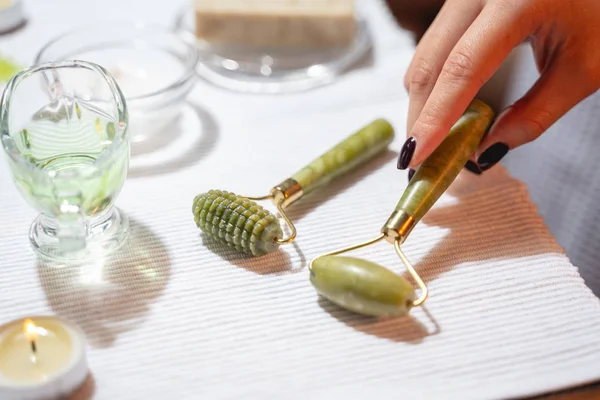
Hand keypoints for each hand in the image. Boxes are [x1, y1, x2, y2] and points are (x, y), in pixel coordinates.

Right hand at [397, 0, 599, 173]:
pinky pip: (433, 48)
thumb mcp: (583, 69)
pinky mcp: (460, 4)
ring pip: (424, 57)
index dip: (436, 117)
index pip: (462, 69)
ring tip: (433, 140)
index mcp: (515, 2)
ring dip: (423, 103)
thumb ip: (536, 113)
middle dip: (420, 117)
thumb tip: (486, 151)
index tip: (418, 156)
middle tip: (421, 160)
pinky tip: (444, 110)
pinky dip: (433, 84)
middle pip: (429, 64)